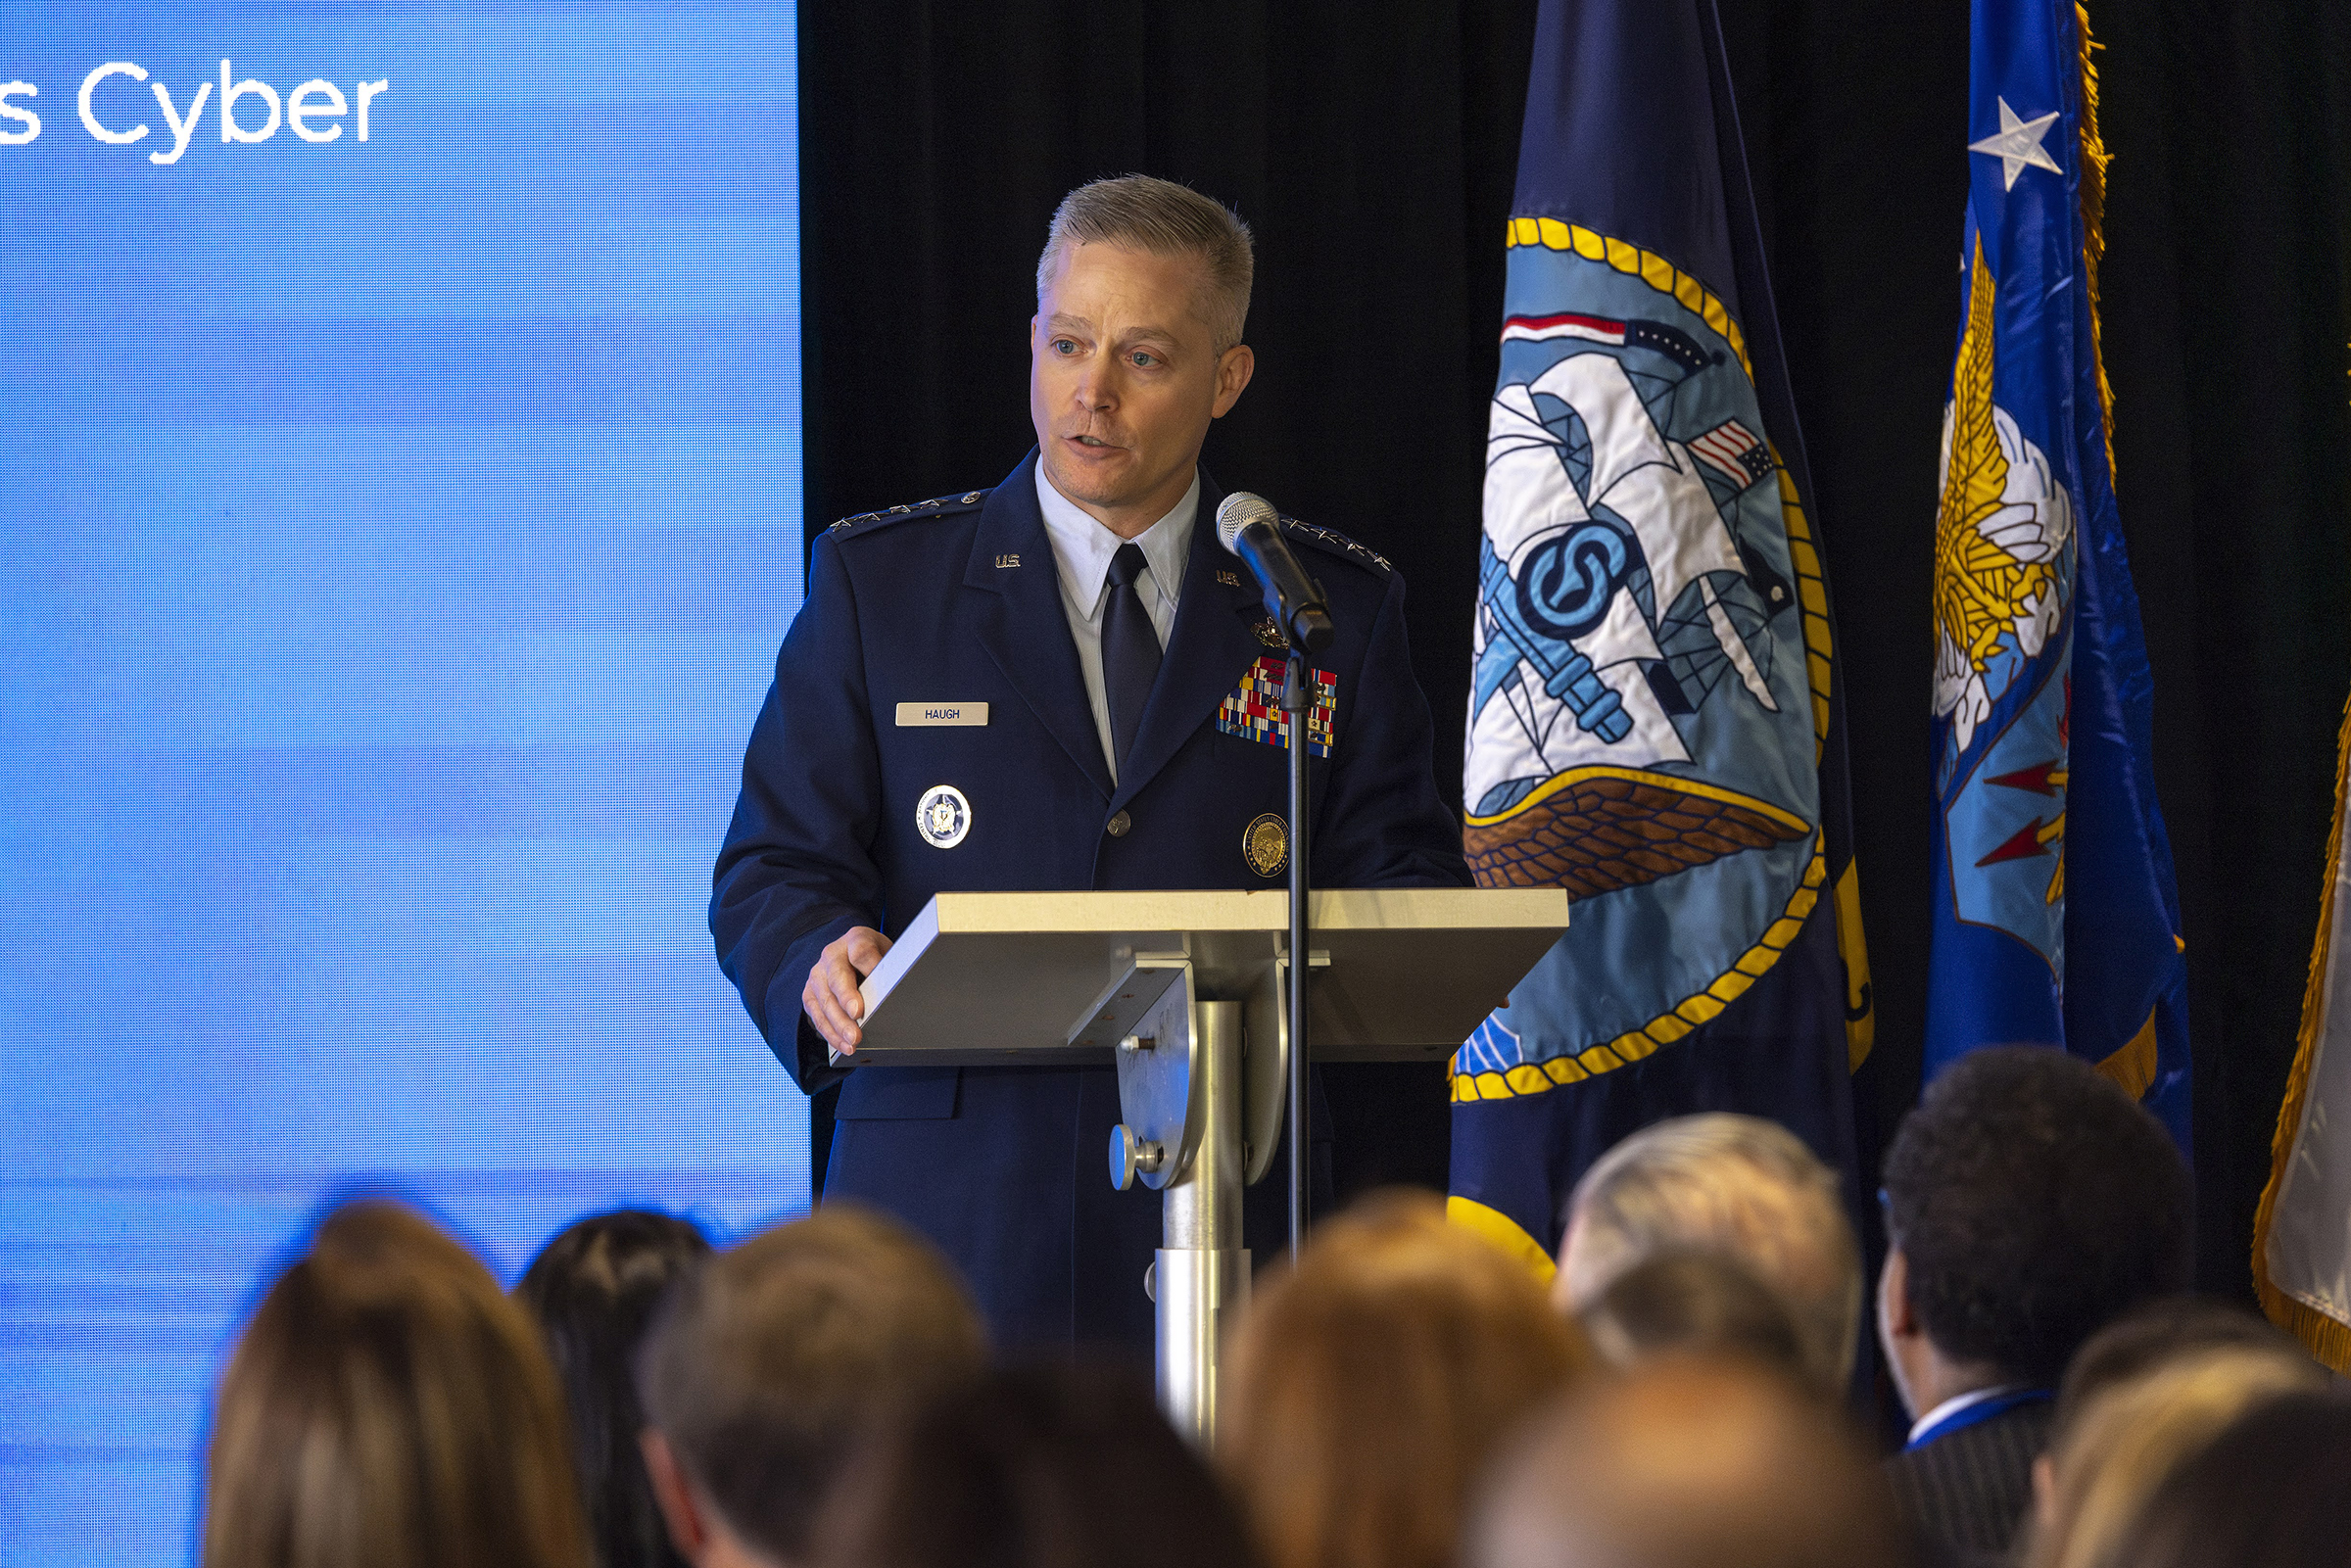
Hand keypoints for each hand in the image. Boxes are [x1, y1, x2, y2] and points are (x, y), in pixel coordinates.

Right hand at [804, 926, 891, 1054]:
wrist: (850, 955)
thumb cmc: (875, 959)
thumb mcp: (888, 954)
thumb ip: (890, 968)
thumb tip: (896, 991)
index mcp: (856, 939)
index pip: (861, 949)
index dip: (867, 966)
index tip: (876, 979)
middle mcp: (832, 954)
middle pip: (837, 977)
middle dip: (847, 999)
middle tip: (858, 1016)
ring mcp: (817, 974)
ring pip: (824, 1000)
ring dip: (838, 1024)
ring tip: (852, 1042)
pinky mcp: (809, 993)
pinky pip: (817, 1015)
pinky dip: (830, 1033)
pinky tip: (842, 1045)